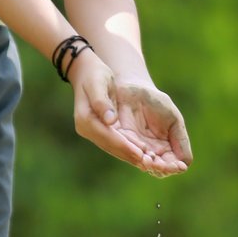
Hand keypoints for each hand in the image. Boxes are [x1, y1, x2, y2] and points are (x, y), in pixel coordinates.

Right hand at [70, 61, 191, 175]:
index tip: (141, 154)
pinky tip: (146, 154)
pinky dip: (131, 149)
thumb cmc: (94, 74)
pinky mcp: (102, 131)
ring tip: (151, 164)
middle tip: (151, 165)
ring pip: (116, 148)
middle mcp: (88, 129)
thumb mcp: (97, 83)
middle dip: (132, 156)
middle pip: (113, 147)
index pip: (108, 137)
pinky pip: (118, 143)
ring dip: (133, 156)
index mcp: (85, 120)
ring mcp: (94, 132)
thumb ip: (102, 102)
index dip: (125, 146)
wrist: (86, 72)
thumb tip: (110, 121)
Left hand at [112, 82, 191, 176]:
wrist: (132, 87)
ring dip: (148, 164)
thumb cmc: (155, 103)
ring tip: (152, 163)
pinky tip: (141, 156)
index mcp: (164, 148)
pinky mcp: (118, 140)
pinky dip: (134, 154)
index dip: (174, 167)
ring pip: (142, 162)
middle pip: (157, 168)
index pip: (171, 164)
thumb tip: (186, 164)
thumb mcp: (173, 119)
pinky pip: (126, 150)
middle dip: (161, 168)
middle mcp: (148, 152)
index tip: (179, 165)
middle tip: (164, 165)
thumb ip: (180, 140)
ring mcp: (133, 148)